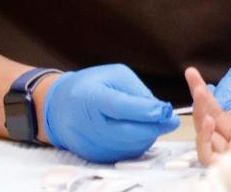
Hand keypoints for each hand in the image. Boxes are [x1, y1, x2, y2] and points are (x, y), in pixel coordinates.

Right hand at [43, 64, 178, 162]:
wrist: (60, 107)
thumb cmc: (90, 86)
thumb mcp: (115, 75)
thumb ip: (137, 92)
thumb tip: (159, 110)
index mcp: (91, 96)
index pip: (121, 107)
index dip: (146, 111)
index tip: (167, 111)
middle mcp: (87, 123)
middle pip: (127, 132)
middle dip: (154, 127)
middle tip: (171, 121)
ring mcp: (89, 143)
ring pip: (127, 146)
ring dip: (148, 136)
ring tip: (157, 124)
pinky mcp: (93, 156)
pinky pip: (122, 153)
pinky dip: (137, 144)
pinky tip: (142, 132)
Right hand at [186, 67, 230, 165]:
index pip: (220, 113)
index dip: (207, 96)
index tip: (194, 75)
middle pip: (210, 119)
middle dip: (200, 97)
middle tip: (191, 75)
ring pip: (206, 134)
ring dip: (201, 111)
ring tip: (200, 91)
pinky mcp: (227, 166)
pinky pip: (206, 155)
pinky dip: (204, 137)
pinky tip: (209, 120)